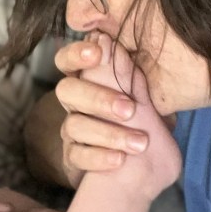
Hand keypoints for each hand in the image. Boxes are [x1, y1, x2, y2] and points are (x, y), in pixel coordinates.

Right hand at [80, 34, 180, 197]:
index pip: (68, 60)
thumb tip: (119, 45)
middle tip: (130, 110)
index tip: (98, 52)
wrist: (142, 167)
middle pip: (67, 90)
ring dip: (108, 133)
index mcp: (88, 79)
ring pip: (74, 125)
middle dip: (98, 98)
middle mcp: (74, 103)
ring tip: (140, 143)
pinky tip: (120, 160)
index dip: (76, 54)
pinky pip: (76, 156)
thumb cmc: (142, 120)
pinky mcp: (73, 158)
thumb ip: (132, 74)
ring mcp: (72, 130)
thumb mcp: (143, 95)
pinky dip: (99, 157)